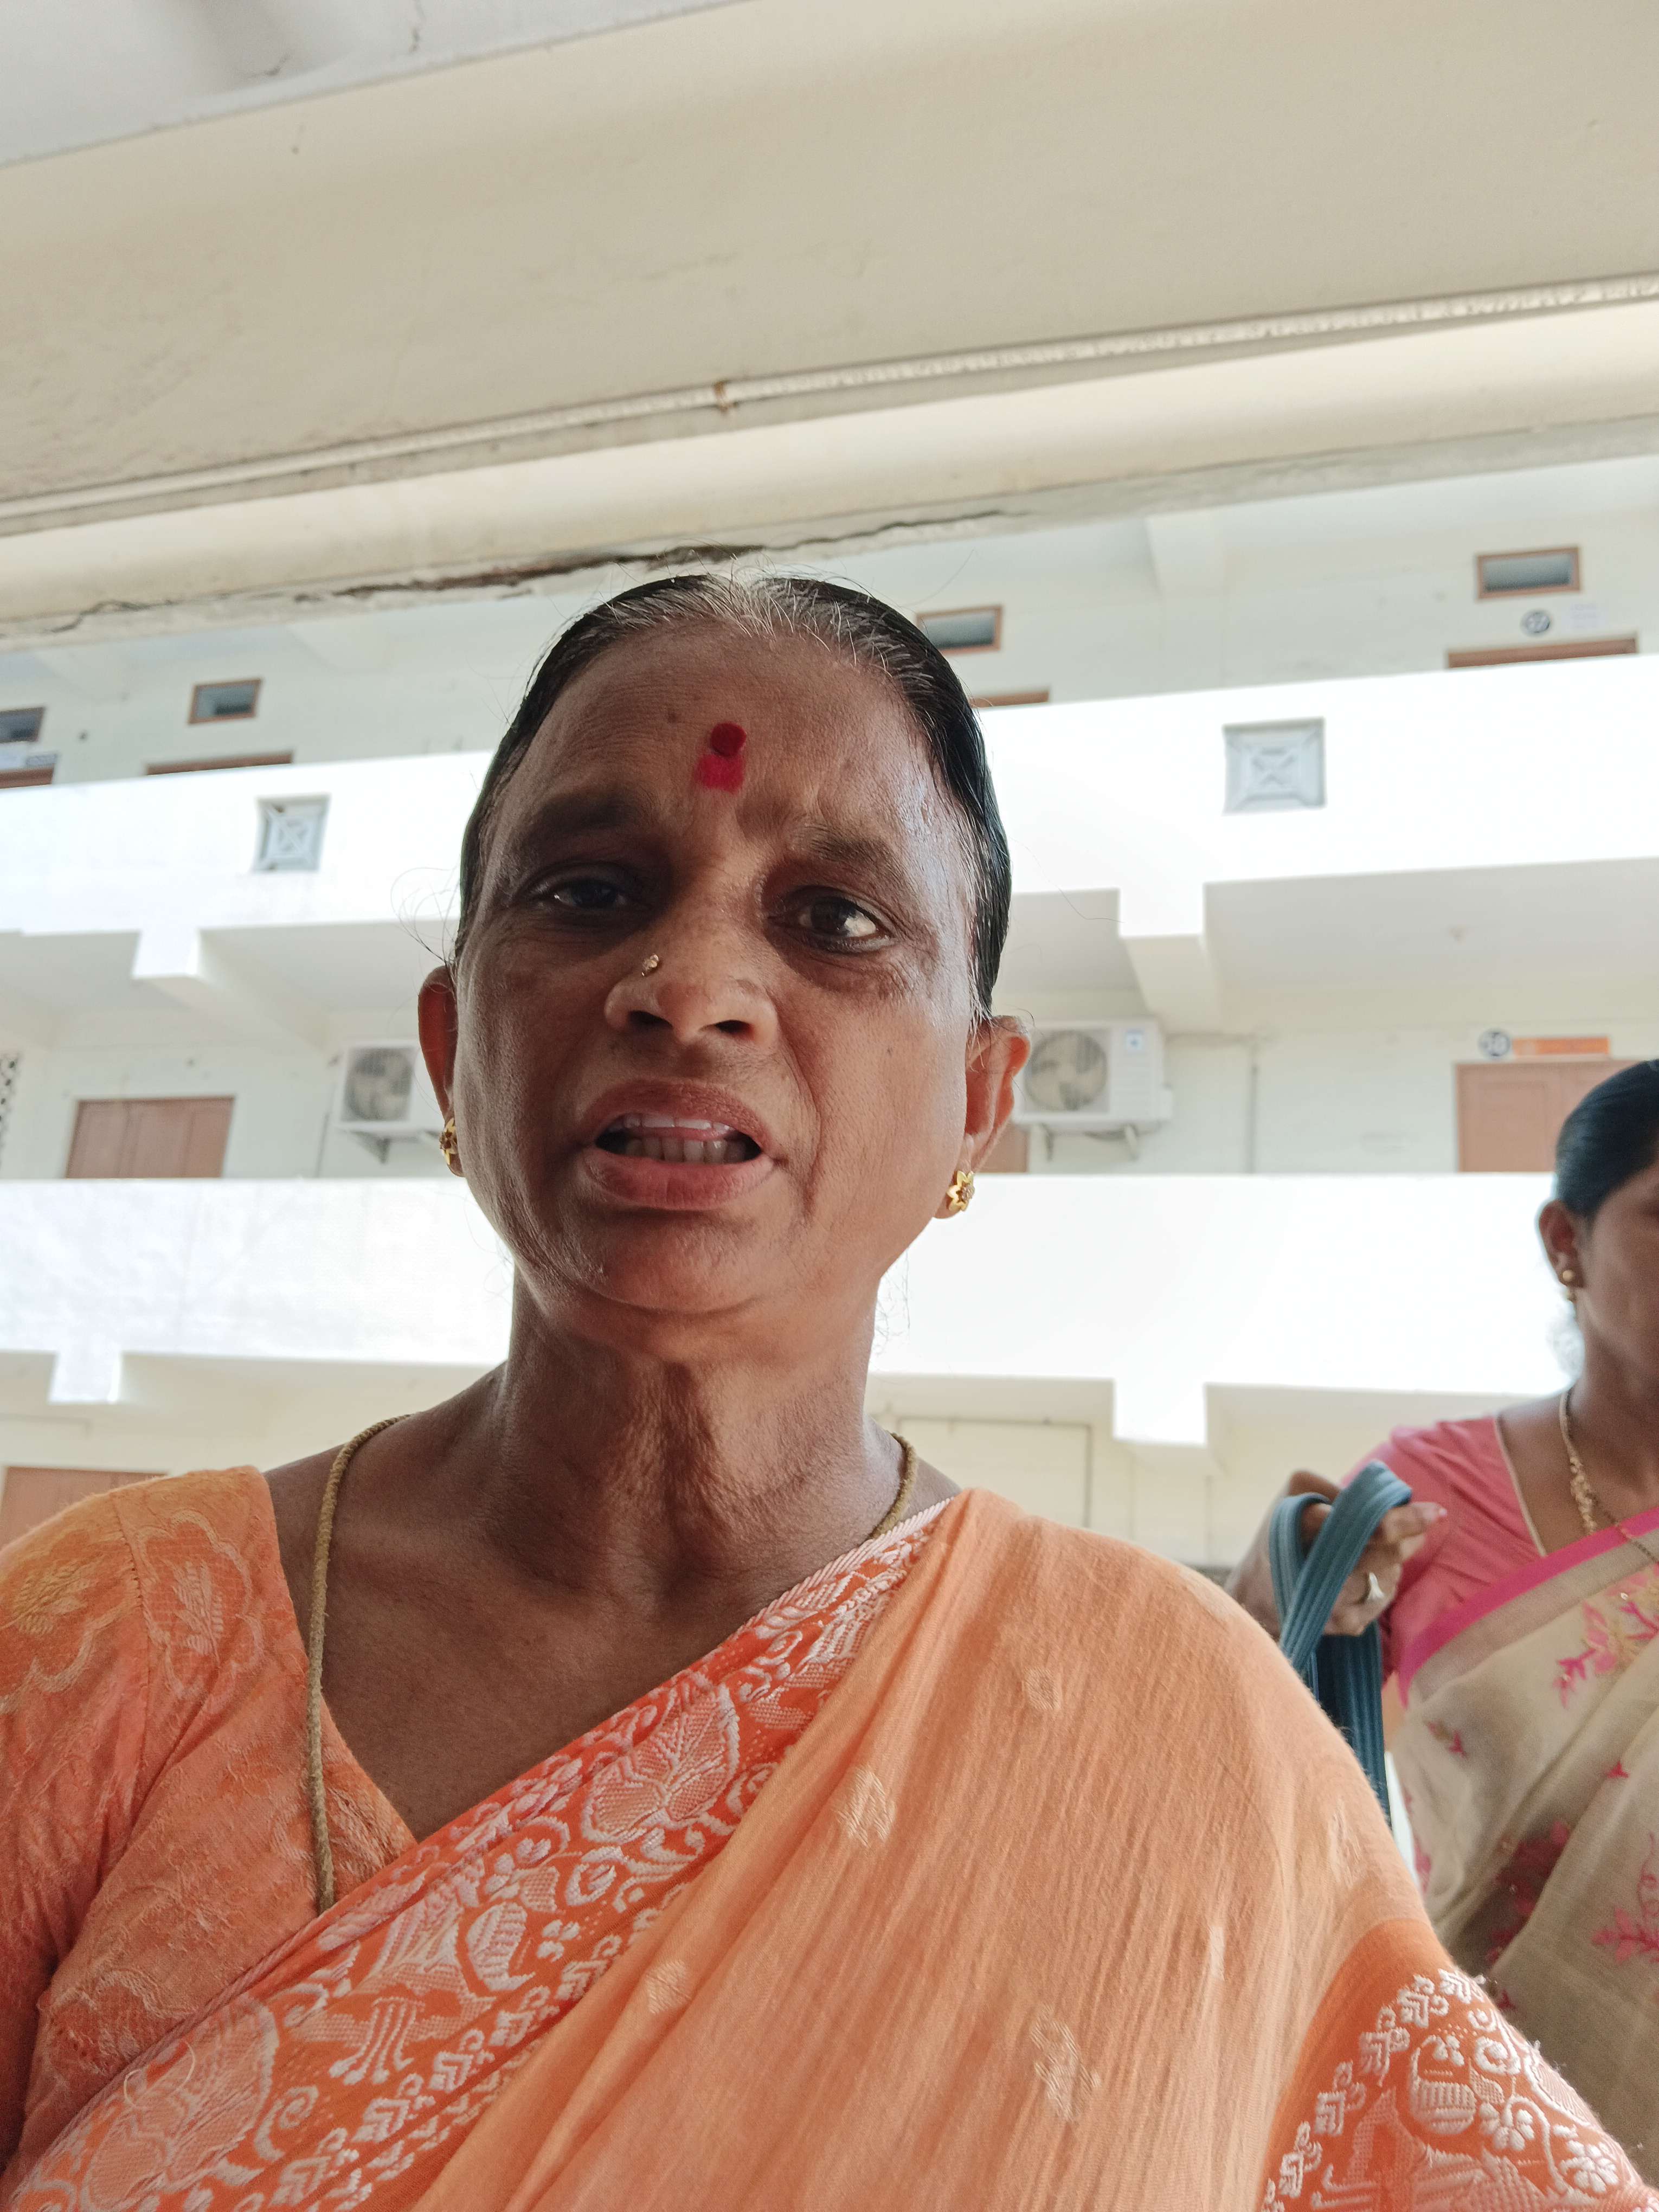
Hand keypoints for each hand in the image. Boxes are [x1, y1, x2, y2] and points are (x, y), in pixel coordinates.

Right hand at [1281, 1471, 1446, 1635]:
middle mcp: (1323, 1572)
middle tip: (1422, 1520)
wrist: (1255, 1593)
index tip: (1436, 1511)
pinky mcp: (1346, 1625)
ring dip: (1393, 1558)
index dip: (1407, 1519)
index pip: (1372, 1527)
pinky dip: (1385, 1580)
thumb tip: (1386, 1503)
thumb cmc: (1281, 1532)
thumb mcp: (1295, 1491)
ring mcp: (1336, 1603)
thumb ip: (1339, 1490)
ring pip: (1391, 1573)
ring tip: (1373, 1549)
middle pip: (1388, 1552)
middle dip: (1409, 1535)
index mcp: (1307, 1529)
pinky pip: (1385, 1596)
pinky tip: (1365, 1573)